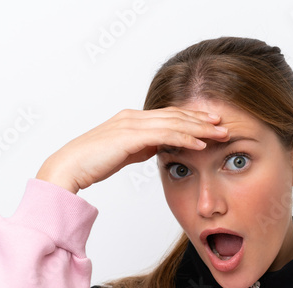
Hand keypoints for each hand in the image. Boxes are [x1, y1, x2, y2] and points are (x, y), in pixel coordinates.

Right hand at [35, 106, 229, 192]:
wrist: (68, 168)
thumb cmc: (91, 163)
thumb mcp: (123, 153)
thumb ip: (141, 147)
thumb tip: (158, 148)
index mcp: (131, 119)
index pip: (168, 115)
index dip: (191, 118)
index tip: (211, 124)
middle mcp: (133, 117)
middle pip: (175, 115)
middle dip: (202, 120)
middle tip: (224, 125)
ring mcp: (131, 124)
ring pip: (174, 122)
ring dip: (200, 128)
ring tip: (220, 134)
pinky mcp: (130, 136)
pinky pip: (165, 134)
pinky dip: (186, 137)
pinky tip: (201, 144)